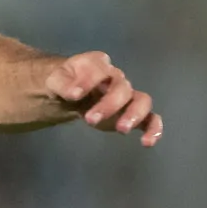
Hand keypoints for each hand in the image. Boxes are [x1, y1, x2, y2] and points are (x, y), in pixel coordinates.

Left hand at [45, 52, 161, 146]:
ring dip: (134, 114)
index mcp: (97, 65)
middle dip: (109, 104)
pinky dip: (153, 129)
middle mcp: (115, 78)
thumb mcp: (54, 80)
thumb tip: (74, 94)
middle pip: (122, 88)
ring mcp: (126, 96)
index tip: (74, 95)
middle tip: (90, 119)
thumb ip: (62, 84)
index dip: (89, 80)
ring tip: (122, 129)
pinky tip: (147, 142)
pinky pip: (149, 119)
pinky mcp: (130, 114)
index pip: (99, 68)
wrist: (68, 91)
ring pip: (141, 100)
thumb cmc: (63, 82)